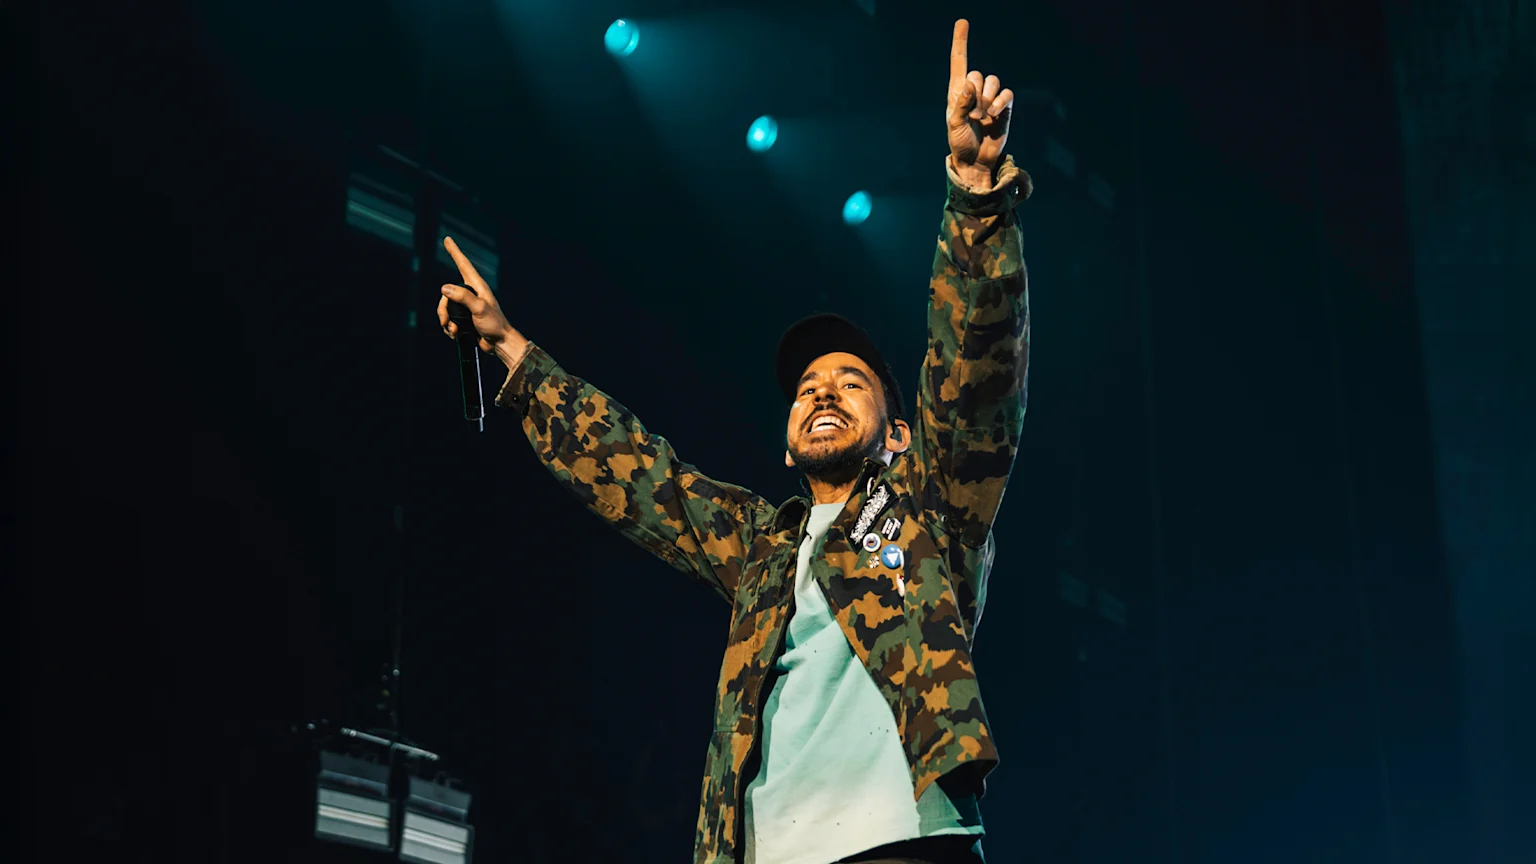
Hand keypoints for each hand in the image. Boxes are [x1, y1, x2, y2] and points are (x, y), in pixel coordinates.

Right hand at [436, 236, 529, 368]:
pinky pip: (449, 319)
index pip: (463, 265)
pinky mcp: (464, 318)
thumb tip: (445, 288)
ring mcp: (467, 306)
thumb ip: (463, 297)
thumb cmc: (494, 324)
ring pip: (445, 308)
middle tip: (445, 322)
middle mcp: (471, 294)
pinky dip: (448, 328)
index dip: (455, 252)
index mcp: (477, 286)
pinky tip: (455, 335)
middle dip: (442, 310)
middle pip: (446, 294)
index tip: (448, 239)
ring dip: (445, 321)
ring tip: (453, 331)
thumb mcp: (479, 309)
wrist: (499, 343)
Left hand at [945, 19, 1013, 188]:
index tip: (963, 22)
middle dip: (975, 95)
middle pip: (978, 74)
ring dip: (987, 101)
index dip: (961, 41)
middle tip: (972, 116)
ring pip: (993, 82)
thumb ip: (961, 103)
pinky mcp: (1004, 107)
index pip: (959, 62)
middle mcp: (974, 91)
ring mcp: (990, 98)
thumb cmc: (960, 143)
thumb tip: (969, 83)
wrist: (975, 160)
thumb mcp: (954, 125)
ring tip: (982, 118)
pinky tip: (994, 116)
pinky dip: (1000, 103)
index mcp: (957, 92)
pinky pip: (1006, 94)